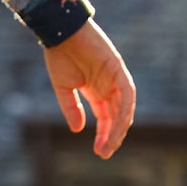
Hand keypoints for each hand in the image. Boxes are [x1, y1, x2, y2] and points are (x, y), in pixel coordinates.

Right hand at [43, 18, 135, 158]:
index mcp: (96, 91)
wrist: (60, 32)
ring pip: (124, 108)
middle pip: (117, 117)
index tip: (99, 152)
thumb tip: (77, 130)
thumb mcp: (63, 88)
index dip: (104, 135)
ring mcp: (115, 78)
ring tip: (110, 144)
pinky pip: (127, 92)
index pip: (106, 118)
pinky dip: (124, 108)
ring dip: (118, 127)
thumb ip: (71, 108)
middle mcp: (109, 87)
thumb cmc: (59, 56)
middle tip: (104, 153)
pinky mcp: (118, 68)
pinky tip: (118, 124)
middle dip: (112, 136)